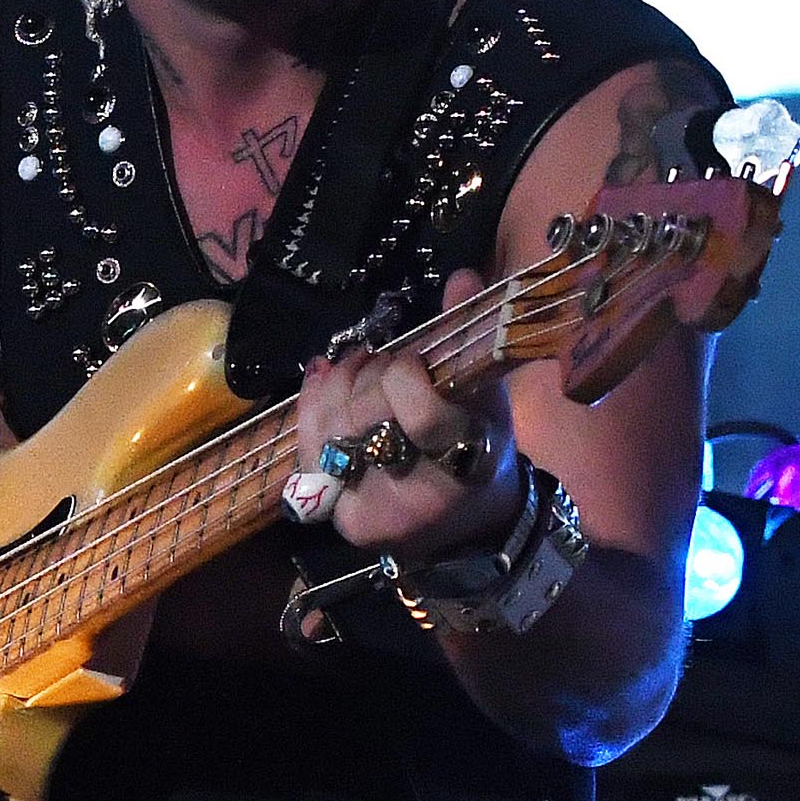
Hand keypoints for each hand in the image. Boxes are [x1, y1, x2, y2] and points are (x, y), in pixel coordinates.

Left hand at [294, 274, 521, 564]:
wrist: (468, 522)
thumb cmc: (483, 447)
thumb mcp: (489, 395)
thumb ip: (471, 337)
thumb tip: (459, 277)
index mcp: (468, 464)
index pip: (419, 413)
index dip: (405, 373)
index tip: (411, 359)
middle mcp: (418, 498)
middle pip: (367, 419)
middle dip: (369, 375)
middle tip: (381, 361)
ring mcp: (374, 513)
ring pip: (331, 432)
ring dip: (338, 384)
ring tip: (356, 365)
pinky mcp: (342, 520)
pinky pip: (310, 452)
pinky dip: (312, 406)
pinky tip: (324, 376)